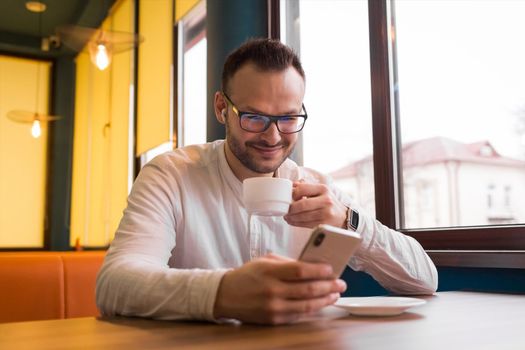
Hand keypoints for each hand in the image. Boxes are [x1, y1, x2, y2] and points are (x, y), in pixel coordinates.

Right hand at [213, 254, 346, 324]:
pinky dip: (312, 309)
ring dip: (325, 300)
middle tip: (341, 283)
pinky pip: (298, 315)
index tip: (331, 269)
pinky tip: (320, 303)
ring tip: (335, 294)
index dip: (319, 270)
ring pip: (307, 305)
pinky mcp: (274, 320)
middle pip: (308, 289)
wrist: (225, 295)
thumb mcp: (265, 261)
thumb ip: (287, 262)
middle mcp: (272, 290)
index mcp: (270, 272)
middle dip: (329, 286)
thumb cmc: (248, 275)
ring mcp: (273, 307)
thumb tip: (312, 266)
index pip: (301, 271)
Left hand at [284, 181, 346, 228]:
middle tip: (285, 210)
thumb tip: (292, 185)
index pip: (302, 189)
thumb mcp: (320, 190)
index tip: (287, 198)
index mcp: (323, 189)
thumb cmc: (328, 202)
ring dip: (291, 217)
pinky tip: (293, 221)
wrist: (342, 216)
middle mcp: (325, 200)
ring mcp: (325, 213)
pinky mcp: (324, 223)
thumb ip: (306, 186)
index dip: (292, 194)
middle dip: (290, 209)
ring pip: (303, 216)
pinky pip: (306, 224)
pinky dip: (296, 223)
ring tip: (287, 217)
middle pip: (302, 204)